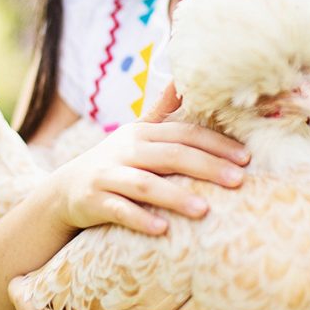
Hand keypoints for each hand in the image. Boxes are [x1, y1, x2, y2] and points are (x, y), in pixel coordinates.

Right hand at [52, 82, 248, 236]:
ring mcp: (107, 175)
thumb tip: (183, 79)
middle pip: (170, 155)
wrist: (63, 191)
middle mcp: (125, 150)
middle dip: (206, 166)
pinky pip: (118, 210)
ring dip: (175, 196)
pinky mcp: (92, 201)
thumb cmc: (114, 164)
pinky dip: (139, 218)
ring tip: (204, 210)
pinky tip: (163, 230)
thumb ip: (162, 112)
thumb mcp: (135, 136)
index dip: (216, 144)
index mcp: (142, 133)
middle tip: (239, 181)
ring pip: (144, 184)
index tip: (246, 158)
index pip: (184, 133)